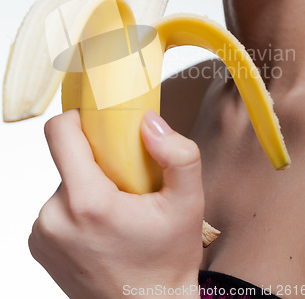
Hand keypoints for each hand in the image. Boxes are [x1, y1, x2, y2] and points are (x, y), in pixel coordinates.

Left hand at [28, 109, 203, 298]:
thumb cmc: (168, 261)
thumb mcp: (189, 204)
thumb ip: (178, 154)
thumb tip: (148, 121)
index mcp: (87, 202)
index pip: (59, 132)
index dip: (80, 118)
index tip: (103, 125)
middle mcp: (54, 218)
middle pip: (66, 158)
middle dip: (95, 159)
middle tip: (126, 180)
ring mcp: (43, 234)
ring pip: (64, 182)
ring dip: (88, 185)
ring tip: (117, 209)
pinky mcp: (40, 246)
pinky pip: (57, 207)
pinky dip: (77, 208)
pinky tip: (102, 227)